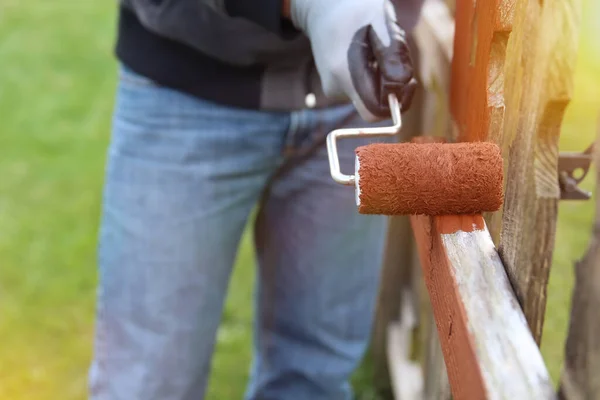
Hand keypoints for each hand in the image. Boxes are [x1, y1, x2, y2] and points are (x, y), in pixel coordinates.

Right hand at [289, 0, 416, 120]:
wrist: (324, 8)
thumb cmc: (355, 10)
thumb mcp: (380, 22)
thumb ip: (392, 53)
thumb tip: (402, 83)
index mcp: (344, 73)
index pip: (374, 111)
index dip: (396, 101)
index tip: (409, 81)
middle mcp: (335, 88)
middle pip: (375, 105)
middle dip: (392, 87)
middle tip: (396, 57)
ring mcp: (334, 90)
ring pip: (370, 97)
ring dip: (383, 78)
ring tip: (378, 50)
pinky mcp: (336, 88)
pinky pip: (363, 90)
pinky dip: (373, 76)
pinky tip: (368, 55)